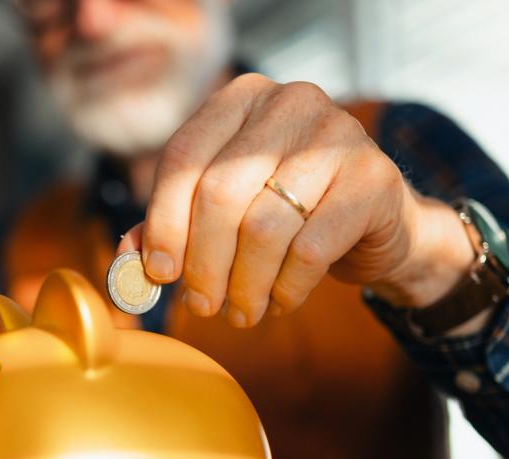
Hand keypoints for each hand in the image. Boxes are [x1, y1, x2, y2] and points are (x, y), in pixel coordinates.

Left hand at [117, 73, 476, 329]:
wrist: (380, 224)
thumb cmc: (291, 214)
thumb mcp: (227, 211)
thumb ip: (173, 226)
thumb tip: (128, 261)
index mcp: (242, 97)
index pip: (184, 158)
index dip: (164, 222)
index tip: (159, 273)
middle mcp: (290, 102)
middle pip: (220, 193)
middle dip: (204, 263)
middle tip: (203, 307)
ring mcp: (338, 135)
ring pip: (264, 226)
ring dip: (245, 285)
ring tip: (242, 312)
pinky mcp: (373, 179)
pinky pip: (310, 249)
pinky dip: (287, 288)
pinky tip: (280, 302)